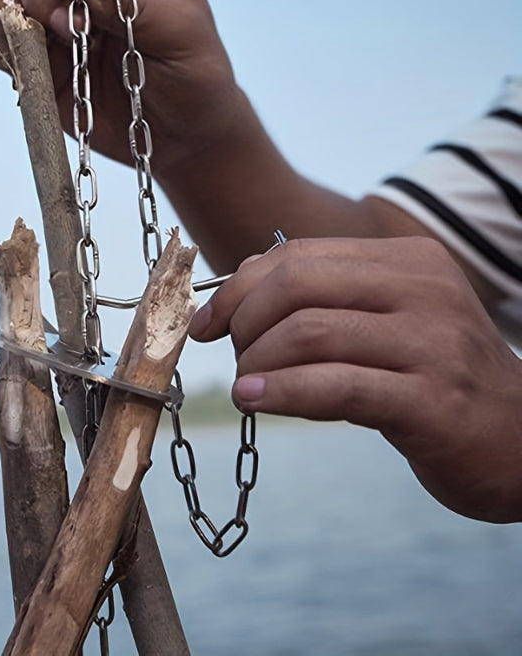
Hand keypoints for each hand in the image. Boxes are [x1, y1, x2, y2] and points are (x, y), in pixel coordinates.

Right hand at [0, 0, 246, 173]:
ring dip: (5, 8)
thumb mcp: (181, 34)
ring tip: (31, 37)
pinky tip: (22, 62)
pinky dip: (1, 49)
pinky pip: (4, 46)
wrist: (185, 138)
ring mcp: (60, 28)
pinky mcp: (44, 67)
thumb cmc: (196, 79)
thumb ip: (134, 4)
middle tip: (67, 29)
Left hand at [189, 236, 521, 522]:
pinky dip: (281, 391)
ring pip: (308, 333)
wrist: (520, 441)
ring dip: (256, 361)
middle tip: (231, 354)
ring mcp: (433, 343)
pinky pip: (335, 386)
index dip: (237, 287)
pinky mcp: (433, 401)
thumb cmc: (431, 376)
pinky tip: (253, 399)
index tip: (206, 323)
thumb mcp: (384, 321)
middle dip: (243, 320)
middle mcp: (424, 289)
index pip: (298, 256)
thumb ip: (322, 299)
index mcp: (407, 260)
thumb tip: (235, 290)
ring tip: (244, 384)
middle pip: (296, 285)